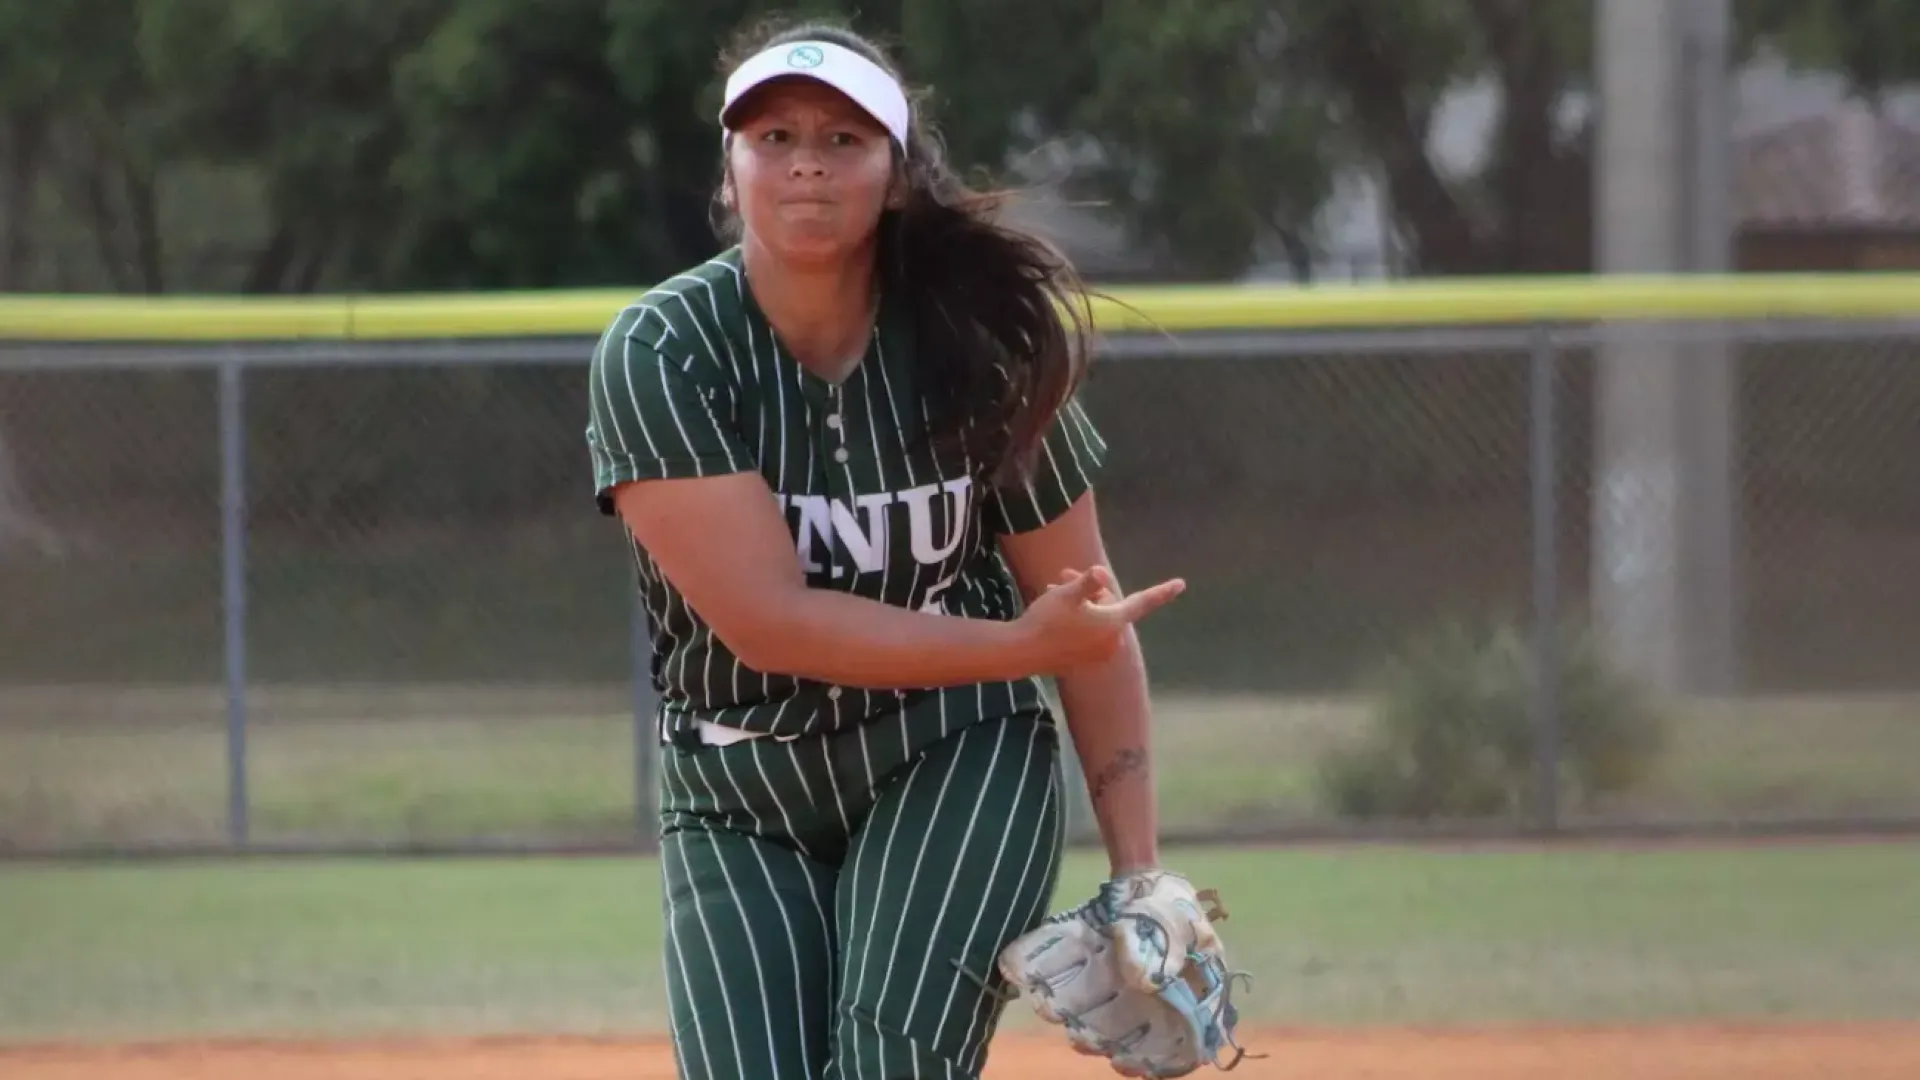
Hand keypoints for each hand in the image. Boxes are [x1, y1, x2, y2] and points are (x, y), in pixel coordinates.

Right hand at [1015, 565, 1183, 673]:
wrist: (1022, 652)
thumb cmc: (1046, 620)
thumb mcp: (1067, 594)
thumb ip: (1086, 583)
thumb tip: (1099, 570)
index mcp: (1113, 623)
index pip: (1143, 602)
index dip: (1163, 591)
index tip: (1181, 583)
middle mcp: (1111, 641)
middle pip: (1109, 605)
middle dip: (1091, 590)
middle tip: (1063, 575)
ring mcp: (1098, 654)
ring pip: (1096, 618)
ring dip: (1079, 603)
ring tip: (1053, 591)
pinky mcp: (1084, 662)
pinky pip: (1087, 634)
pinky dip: (1075, 621)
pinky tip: (1055, 612)